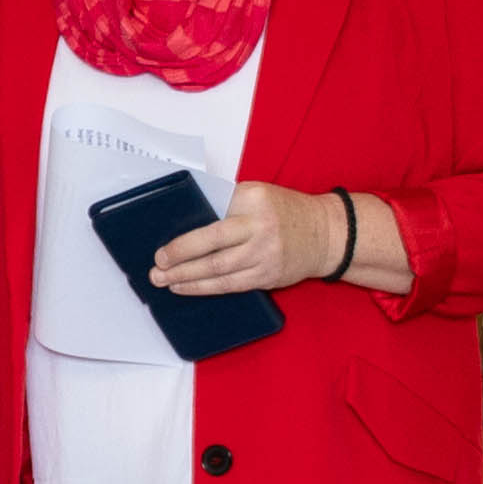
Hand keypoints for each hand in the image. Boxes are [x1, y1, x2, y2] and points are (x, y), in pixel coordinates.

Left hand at [147, 182, 342, 300]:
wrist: (326, 234)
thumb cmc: (286, 211)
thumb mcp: (258, 195)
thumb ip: (227, 206)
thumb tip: (187, 225)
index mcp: (252, 199)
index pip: (211, 219)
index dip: (184, 238)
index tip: (163, 247)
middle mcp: (258, 227)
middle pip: (211, 247)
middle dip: (179, 260)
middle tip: (156, 267)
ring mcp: (264, 254)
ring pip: (218, 271)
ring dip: (187, 278)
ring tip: (164, 281)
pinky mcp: (267, 276)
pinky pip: (231, 285)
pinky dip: (206, 288)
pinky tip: (187, 288)